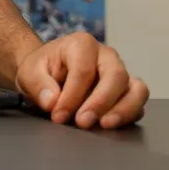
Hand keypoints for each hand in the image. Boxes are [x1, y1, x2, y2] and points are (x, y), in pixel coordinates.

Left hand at [15, 32, 148, 129]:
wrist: (49, 73)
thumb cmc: (42, 69)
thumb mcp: (30, 72)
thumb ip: (38, 84)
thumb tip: (52, 101)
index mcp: (82, 44)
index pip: (84, 70)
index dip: (72, 95)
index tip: (58, 115)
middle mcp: (106, 55)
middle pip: (115, 75)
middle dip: (100, 102)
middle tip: (83, 122)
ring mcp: (120, 73)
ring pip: (137, 88)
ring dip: (124, 109)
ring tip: (105, 125)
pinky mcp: (127, 91)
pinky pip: (138, 102)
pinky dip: (130, 114)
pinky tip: (112, 125)